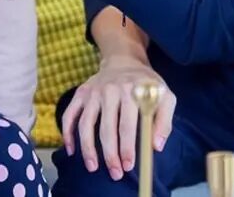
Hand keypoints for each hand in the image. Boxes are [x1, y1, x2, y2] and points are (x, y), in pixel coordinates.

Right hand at [61, 54, 176, 180]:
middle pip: (106, 127)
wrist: (124, 61)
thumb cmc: (147, 84)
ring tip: (92, 167)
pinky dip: (67, 133)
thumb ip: (164, 120)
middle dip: (110, 154)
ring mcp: (93, 92)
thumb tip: (155, 146)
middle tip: (115, 172)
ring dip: (88, 148)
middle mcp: (110, 90)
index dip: (127, 147)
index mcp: (132, 90)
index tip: (128, 165)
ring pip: (86, 124)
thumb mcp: (165, 95)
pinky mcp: (81, 93)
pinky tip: (71, 150)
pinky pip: (69, 115)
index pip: (128, 124)